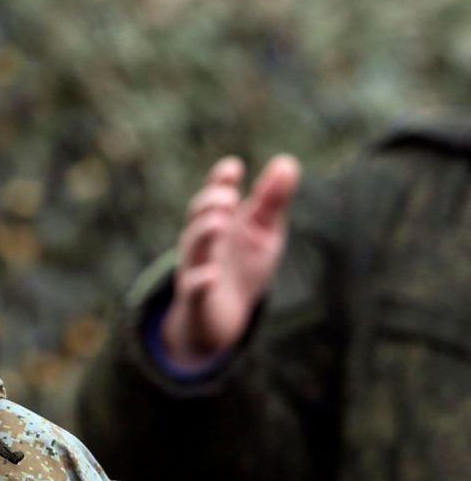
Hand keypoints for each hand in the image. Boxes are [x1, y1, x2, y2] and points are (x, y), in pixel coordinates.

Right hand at [158, 155, 300, 370]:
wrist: (223, 320)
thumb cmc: (242, 269)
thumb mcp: (263, 232)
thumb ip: (272, 200)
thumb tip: (286, 161)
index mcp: (220, 223)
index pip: (215, 195)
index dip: (220, 181)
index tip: (233, 168)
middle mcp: (204, 242)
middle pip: (198, 217)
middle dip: (209, 204)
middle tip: (228, 196)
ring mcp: (198, 269)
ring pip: (194, 248)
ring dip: (203, 233)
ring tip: (220, 221)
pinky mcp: (198, 299)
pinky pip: (194, 288)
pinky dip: (201, 281)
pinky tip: (213, 275)